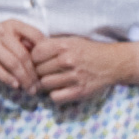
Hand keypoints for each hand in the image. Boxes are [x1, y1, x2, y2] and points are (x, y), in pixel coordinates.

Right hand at [0, 20, 45, 95]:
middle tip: (38, 87)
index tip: (49, 67)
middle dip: (33, 74)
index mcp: (13, 24)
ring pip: (13, 63)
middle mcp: (1, 30)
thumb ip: (25, 44)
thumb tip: (45, 60)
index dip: (45, 53)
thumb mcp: (9, 36)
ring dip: (23, 79)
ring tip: (29, 89)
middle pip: (24, 55)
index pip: (36, 36)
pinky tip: (15, 86)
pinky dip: (8, 79)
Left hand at [24, 33, 138, 108]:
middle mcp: (68, 60)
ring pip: (44, 84)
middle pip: (37, 70)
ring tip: (51, 81)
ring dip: (45, 84)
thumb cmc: (88, 51)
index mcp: (64, 45)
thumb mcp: (70, 41)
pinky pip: (55, 97)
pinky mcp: (79, 91)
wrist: (114, 63)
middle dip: (37, 73)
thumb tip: (25, 51)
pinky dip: (55, 95)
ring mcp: (74, 77)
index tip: (37, 61)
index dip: (32, 59)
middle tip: (42, 73)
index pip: (35, 54)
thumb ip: (50, 45)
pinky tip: (60, 90)